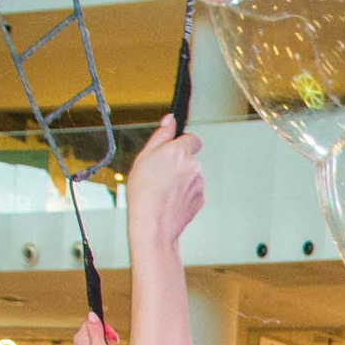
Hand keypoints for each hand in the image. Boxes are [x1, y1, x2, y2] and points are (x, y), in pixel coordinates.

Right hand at [123, 117, 205, 252]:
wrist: (153, 224)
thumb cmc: (144, 193)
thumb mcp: (144, 157)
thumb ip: (160, 136)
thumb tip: (170, 120)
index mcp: (178, 152)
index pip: (192, 138)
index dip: (183, 144)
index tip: (174, 150)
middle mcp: (193, 166)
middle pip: (190, 159)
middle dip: (178, 164)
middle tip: (160, 175)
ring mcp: (199, 184)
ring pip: (192, 176)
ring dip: (181, 180)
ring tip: (163, 190)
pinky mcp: (201, 199)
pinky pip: (193, 191)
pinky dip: (184, 194)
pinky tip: (170, 200)